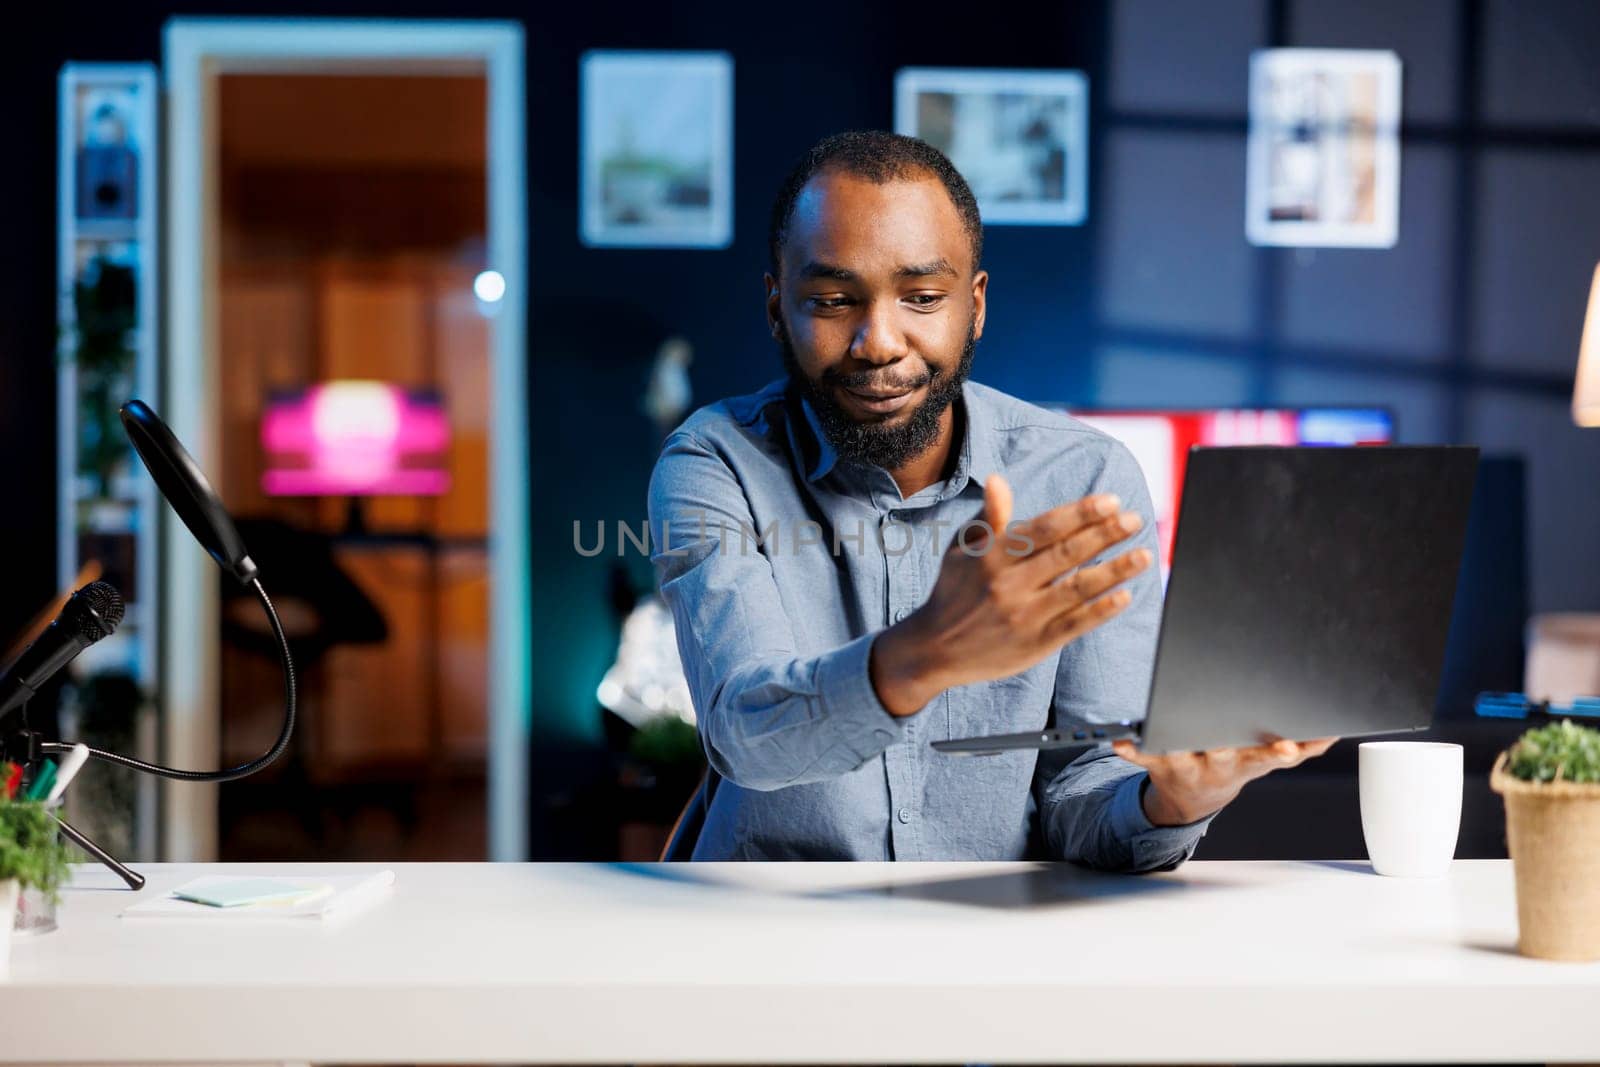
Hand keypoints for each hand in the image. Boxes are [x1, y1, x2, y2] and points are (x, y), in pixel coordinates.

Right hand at [870, 473, 1152, 715]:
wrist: (934, 650)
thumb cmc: (953, 592)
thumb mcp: (962, 550)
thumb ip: (988, 518)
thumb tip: (997, 480)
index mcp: (993, 555)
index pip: (1045, 527)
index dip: (1081, 513)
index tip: (1111, 501)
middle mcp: (1009, 584)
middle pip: (1067, 554)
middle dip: (1105, 534)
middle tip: (1135, 519)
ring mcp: (1024, 615)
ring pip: (1078, 588)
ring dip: (1115, 570)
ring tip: (1144, 555)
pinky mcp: (1036, 644)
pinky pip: (1075, 624)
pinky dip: (1101, 611)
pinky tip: (1125, 596)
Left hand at [1111, 737, 1339, 825]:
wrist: (1192, 799)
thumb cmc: (1233, 766)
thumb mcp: (1267, 761)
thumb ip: (1302, 747)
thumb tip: (1334, 731)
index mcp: (1249, 762)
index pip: (1269, 757)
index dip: (1281, 752)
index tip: (1288, 747)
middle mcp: (1219, 764)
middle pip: (1227, 753)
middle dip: (1227, 745)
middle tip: (1230, 737)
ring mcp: (1188, 764)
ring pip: (1185, 754)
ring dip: (1178, 747)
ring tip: (1168, 735)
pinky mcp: (1158, 762)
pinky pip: (1143, 756)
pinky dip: (1132, 751)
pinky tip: (1120, 743)